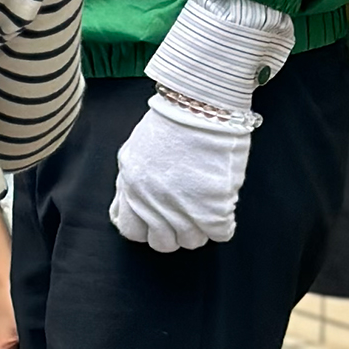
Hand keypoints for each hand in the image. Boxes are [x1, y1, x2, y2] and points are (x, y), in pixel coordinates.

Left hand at [110, 95, 253, 253]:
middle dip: (175, 232)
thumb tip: (124, 213)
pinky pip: (221, 233)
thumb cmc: (168, 123)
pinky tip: (223, 204)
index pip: (132, 231)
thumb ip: (128, 186)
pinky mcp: (214, 206)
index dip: (148, 228)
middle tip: (187, 213)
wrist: (200, 104)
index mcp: (132, 189)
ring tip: (206, 205)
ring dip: (200, 228)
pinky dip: (224, 223)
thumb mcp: (133, 153)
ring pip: (192, 242)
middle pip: (163, 243)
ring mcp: (184, 207)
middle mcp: (154, 203)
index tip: (160, 220)